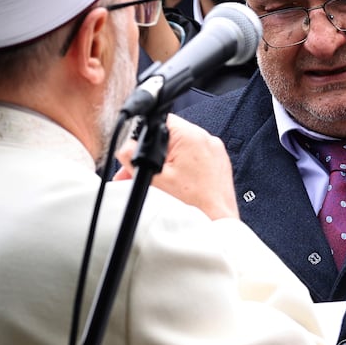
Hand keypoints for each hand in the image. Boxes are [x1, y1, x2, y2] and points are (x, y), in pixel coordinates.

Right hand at [116, 115, 238, 220]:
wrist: (216, 224)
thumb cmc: (191, 205)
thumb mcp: (152, 178)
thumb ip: (133, 156)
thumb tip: (126, 146)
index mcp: (192, 136)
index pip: (162, 120)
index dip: (146, 134)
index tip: (140, 149)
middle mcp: (208, 140)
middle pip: (171, 137)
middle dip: (153, 153)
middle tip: (141, 171)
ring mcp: (216, 153)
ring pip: (183, 150)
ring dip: (166, 163)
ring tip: (157, 183)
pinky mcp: (219, 165)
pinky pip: (195, 160)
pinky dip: (183, 169)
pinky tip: (174, 186)